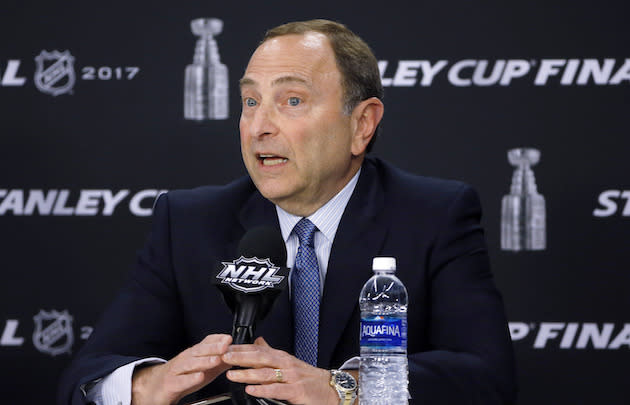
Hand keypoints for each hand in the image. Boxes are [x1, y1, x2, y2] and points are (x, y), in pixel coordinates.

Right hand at [131, 334, 231, 404]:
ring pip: (191, 364)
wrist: (155, 388)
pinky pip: (181, 381)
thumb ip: (218, 361)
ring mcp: (177, 370)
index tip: (229, 338)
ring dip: (205, 361)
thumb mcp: (202, 368)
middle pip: (200, 351)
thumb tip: (234, 355)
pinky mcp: (171, 384)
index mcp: (194, 354)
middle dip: (214, 347)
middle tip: (226, 345)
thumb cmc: (181, 376)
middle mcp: (185, 359)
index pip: (206, 342)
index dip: (217, 340)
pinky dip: (190, 378)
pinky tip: (199, 377)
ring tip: (216, 360)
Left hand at [223, 337, 338, 404]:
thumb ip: (272, 352)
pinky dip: (263, 389)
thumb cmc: (309, 377)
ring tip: (232, 374)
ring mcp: (291, 377)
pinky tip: (251, 390)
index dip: (241, 349)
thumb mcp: (289, 361)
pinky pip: (277, 390)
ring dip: (247, 373)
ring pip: (266, 373)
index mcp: (281, 357)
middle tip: (224, 357)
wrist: (330, 389)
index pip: (258, 350)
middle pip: (260, 358)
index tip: (225, 348)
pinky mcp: (296, 391)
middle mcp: (285, 364)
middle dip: (240, 357)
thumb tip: (258, 341)